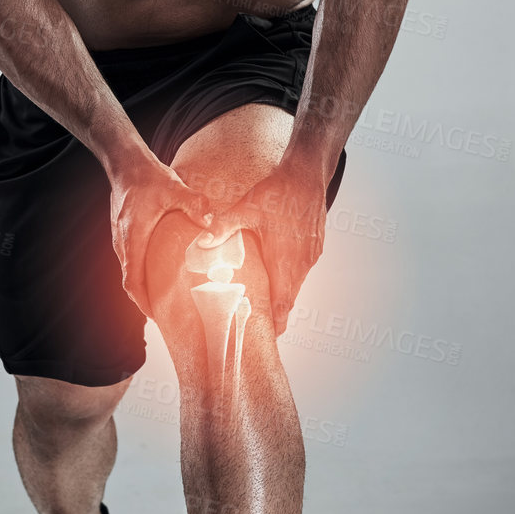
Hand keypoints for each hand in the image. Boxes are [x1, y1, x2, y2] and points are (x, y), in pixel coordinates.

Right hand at [109, 155, 212, 320]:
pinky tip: (158, 270)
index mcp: (133, 239)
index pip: (132, 281)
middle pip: (130, 281)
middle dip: (146, 299)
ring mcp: (121, 238)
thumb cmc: (148, 177)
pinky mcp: (123, 231)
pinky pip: (130, 259)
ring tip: (164, 297)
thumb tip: (212, 224)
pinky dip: (141, 271)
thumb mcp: (174, 189)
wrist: (125, 163)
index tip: (156, 315)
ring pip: (129, 270)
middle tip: (166, 313)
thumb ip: (195, 206)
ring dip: (143, 285)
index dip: (143, 302)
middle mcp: (123, 242)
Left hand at [197, 170, 327, 334]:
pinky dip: (289, 276)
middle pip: (288, 300)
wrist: (307, 173)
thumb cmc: (277, 192)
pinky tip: (275, 270)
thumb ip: (222, 228)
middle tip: (258, 326)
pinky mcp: (315, 246)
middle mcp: (301, 264)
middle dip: (274, 314)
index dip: (274, 326)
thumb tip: (200, 243)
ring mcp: (310, 256)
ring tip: (263, 302)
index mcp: (284, 263)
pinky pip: (301, 269)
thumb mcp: (245, 209)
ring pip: (296, 284)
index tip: (265, 340)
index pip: (282, 307)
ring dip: (281, 294)